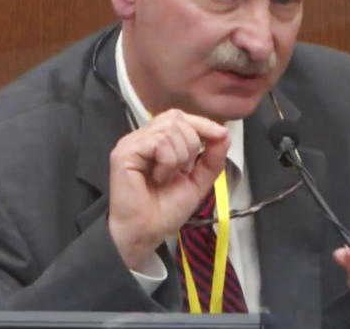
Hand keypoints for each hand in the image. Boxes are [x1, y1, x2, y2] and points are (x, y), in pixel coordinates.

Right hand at [107, 109, 229, 269]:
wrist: (146, 233)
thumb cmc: (165, 210)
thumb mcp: (198, 181)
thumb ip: (212, 157)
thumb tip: (224, 133)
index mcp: (157, 140)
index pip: (180, 117)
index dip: (202, 123)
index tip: (220, 137)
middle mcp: (143, 137)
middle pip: (177, 117)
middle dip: (191, 144)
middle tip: (182, 170)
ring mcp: (132, 142)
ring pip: (170, 128)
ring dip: (179, 157)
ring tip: (167, 177)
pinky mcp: (125, 151)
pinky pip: (158, 141)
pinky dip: (167, 162)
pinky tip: (158, 177)